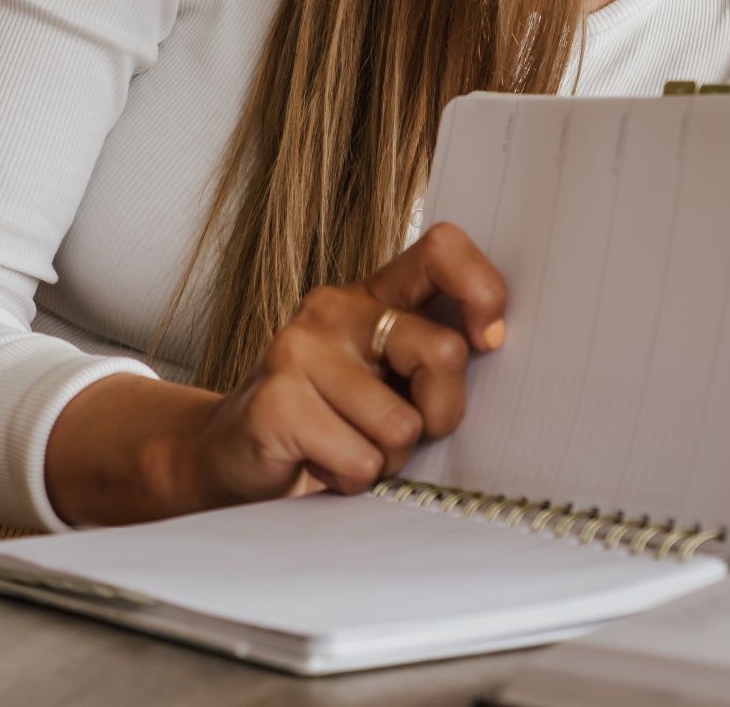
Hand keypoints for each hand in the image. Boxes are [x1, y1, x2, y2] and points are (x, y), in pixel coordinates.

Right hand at [179, 221, 506, 506]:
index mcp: (374, 294)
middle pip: (442, 352)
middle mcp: (336, 309)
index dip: (482, 290)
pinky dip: (353, 480)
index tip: (489, 338)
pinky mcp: (276, 400)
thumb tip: (498, 345)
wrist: (232, 454)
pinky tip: (320, 463)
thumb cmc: (330, 420)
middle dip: (440, 413)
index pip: (442, 250)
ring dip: (387, 459)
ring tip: (348, 447)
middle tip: (402, 432)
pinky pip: (360, 460)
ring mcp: (300, 349)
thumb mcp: (388, 377)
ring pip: (402, 425)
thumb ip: (434, 358)